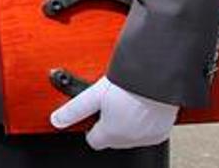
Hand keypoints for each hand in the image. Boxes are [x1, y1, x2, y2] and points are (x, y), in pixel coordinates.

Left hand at [50, 76, 178, 149]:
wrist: (158, 77)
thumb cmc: (129, 83)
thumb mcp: (94, 95)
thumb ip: (74, 110)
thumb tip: (57, 120)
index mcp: (112, 134)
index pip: (94, 141)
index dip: (91, 127)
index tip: (94, 114)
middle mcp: (130, 140)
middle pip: (112, 139)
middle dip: (109, 124)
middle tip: (111, 103)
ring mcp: (148, 137)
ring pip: (130, 136)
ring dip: (126, 124)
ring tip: (126, 102)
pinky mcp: (162, 132)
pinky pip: (148, 133)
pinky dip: (143, 124)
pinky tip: (140, 107)